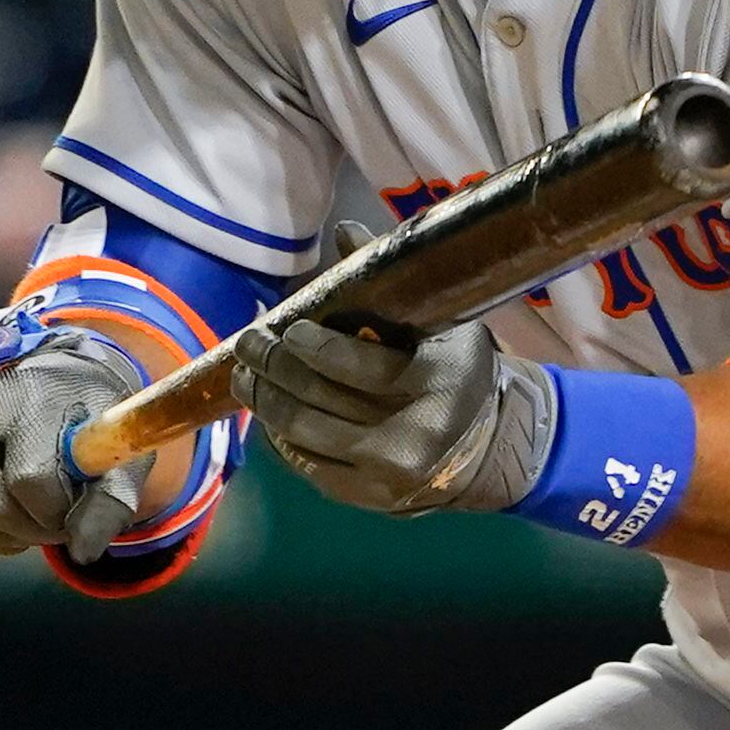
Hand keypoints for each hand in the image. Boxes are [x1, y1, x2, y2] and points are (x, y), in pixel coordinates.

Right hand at [0, 327, 156, 561]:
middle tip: (57, 522)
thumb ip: (109, 502)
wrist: (57, 373)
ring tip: (37, 518)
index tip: (74, 513)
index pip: (31, 480)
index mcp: (34, 400)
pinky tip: (11, 513)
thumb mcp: (118, 450)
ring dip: (8, 536)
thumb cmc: (94, 416)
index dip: (56, 514)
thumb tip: (83, 553)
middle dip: (34, 531)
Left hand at [242, 311, 553, 516]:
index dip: (311, 345)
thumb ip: (391, 282)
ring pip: (303, 432)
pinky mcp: (365, 497)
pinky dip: (280, 436)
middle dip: (273, 365)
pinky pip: (306, 464)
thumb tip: (344, 232)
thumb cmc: (453, 371)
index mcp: (437, 382)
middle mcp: (413, 434)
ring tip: (244, 375)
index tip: (288, 327)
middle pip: (319, 396)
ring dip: (263, 400)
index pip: (356, 365)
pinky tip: (267, 411)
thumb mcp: (440, 324)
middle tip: (249, 342)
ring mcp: (386, 473)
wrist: (484, 448)